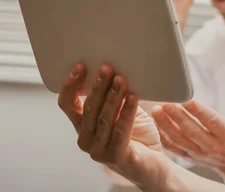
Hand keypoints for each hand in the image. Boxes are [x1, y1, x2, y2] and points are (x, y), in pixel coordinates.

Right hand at [58, 64, 169, 189]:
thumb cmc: (136, 135)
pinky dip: (127, 112)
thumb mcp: (122, 111)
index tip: (81, 66)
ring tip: (121, 80)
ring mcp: (99, 150)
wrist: (152, 164)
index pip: (67, 104)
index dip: (71, 85)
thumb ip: (115, 97)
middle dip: (98, 86)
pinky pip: (121, 130)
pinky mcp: (117, 156)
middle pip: (89, 108)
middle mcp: (86, 139)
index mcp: (83, 126)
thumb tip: (117, 70)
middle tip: (107, 68)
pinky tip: (133, 97)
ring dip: (113, 96)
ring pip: (104, 118)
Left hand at [152, 83, 224, 184]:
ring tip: (157, 110)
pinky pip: (174, 149)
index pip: (211, 121)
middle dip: (177, 116)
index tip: (186, 99)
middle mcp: (212, 145)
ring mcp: (199, 153)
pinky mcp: (190, 157)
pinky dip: (163, 138)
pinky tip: (156, 124)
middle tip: (166, 102)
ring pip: (179, 139)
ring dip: (166, 125)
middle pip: (191, 130)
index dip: (198, 110)